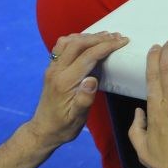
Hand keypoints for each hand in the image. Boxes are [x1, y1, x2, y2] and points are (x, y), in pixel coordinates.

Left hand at [27, 32, 128, 148]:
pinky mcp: (52, 68)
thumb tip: (92, 80)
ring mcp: (52, 68)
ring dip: (88, 36)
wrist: (43, 130)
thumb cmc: (64, 126)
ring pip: (67, 42)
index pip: (88, 56)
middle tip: (118, 37)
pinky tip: (87, 42)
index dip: (107, 46)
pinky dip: (76, 39)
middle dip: (100, 38)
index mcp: (65, 82)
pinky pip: (61, 46)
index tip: (123, 42)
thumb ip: (84, 99)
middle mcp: (56, 71)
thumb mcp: (77, 118)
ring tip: (106, 37)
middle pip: (77, 44)